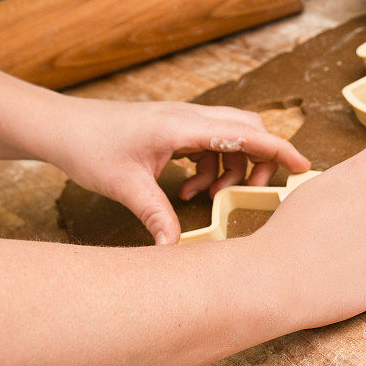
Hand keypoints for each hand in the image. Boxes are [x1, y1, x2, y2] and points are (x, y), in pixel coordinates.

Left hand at [45, 99, 309, 244]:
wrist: (61, 126)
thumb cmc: (89, 146)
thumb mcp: (125, 186)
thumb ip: (156, 215)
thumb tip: (175, 248)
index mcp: (184, 126)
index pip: (246, 134)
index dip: (280, 150)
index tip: (304, 166)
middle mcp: (189, 117)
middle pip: (247, 130)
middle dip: (258, 161)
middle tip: (249, 192)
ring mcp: (182, 120)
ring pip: (229, 138)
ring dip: (228, 169)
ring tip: (203, 197)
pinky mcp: (174, 128)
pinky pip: (209, 144)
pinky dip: (209, 167)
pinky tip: (186, 188)